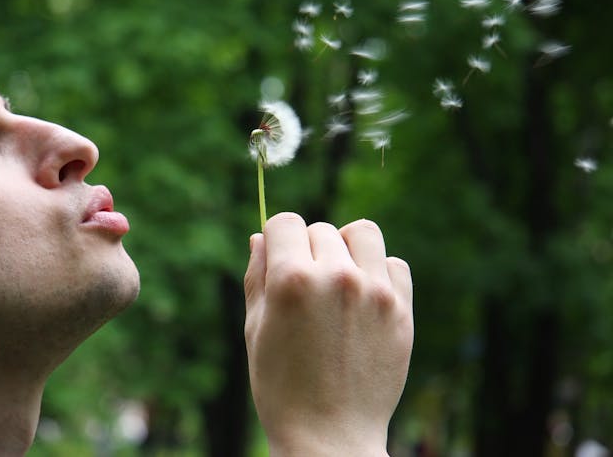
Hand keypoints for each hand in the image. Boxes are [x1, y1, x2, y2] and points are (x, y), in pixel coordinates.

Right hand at [244, 213, 413, 455]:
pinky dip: (378, 272)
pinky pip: (394, 264)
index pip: (285, 222)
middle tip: (305, 287)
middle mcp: (335, 277)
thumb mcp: (255, 330)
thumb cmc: (281, 386)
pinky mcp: (401, 310)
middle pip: (320, 230)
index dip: (277, 237)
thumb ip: (257, 277)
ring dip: (347, 248)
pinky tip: (364, 298)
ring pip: (362, 233)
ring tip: (339, 279)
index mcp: (291, 280)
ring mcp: (374, 293)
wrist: (329, 438)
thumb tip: (260, 237)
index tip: (279, 256)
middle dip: (307, 249)